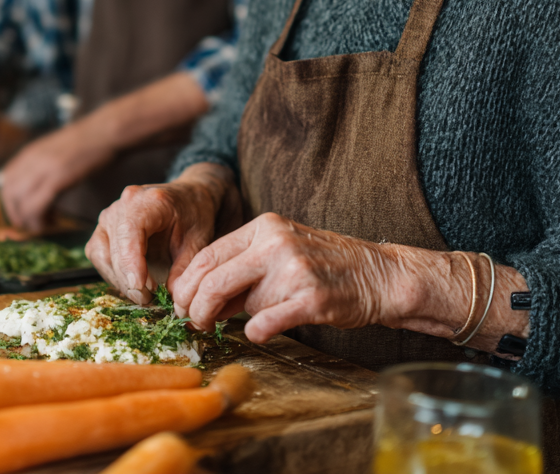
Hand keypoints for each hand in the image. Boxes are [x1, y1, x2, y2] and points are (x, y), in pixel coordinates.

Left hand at [0, 122, 113, 230]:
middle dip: (15, 212)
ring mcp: (43, 168)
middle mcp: (31, 159)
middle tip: (29, 223)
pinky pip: (36, 205)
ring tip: (40, 225)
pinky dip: (38, 219)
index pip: (7, 178)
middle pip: (9, 192)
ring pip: (20, 201)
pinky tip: (48, 222)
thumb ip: (42, 164)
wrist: (104, 131)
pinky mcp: (57, 178)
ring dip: (26, 219)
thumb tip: (37, 186)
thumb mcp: (56, 150)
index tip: (22, 210)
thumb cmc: (87, 140)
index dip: (10, 198)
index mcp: (30, 152)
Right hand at [85, 162, 239, 304]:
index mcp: (148, 201)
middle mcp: (123, 205)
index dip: (131, 264)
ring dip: (118, 279)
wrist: (187, 197)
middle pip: (113, 248)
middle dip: (128, 280)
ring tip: (143, 293)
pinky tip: (133, 283)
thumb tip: (172, 298)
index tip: (140, 290)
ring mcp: (109, 215)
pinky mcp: (104, 228)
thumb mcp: (198, 240)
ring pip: (100, 254)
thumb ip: (185, 268)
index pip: (130, 233)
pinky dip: (112, 273)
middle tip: (149, 300)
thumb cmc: (194, 214)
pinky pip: (98, 254)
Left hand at [170, 213, 395, 343]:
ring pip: (238, 302)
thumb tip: (198, 299)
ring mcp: (294, 269)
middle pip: (212, 280)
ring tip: (242, 321)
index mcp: (262, 227)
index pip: (206, 255)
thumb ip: (240, 270)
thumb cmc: (322, 266)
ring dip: (232, 319)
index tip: (182, 305)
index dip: (186, 286)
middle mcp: (275, 242)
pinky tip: (261, 331)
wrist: (377, 275)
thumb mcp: (277, 253)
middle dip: (195, 309)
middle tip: (195, 324)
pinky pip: (265, 323)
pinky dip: (256, 332)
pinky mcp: (312, 298)